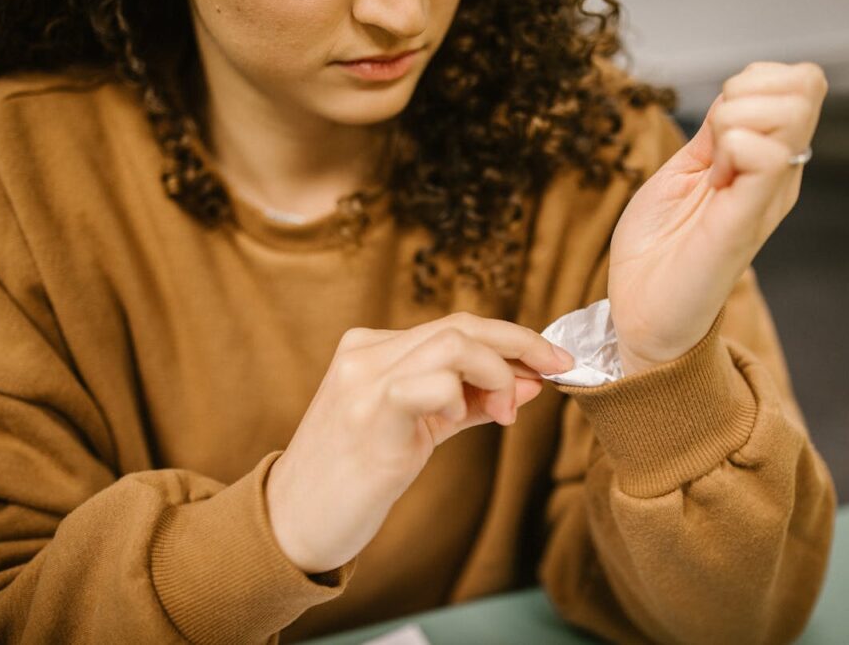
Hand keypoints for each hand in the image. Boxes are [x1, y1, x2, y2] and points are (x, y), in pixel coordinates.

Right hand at [264, 313, 574, 573]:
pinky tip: (459, 421)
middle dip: (522, 343)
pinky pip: (431, 382)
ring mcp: (363, 379)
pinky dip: (461, 397)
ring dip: (498, 374)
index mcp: (373, 348)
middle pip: (462, 325)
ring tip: (505, 413)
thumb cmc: (355, 477)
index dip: (513, 339)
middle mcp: (366, 353)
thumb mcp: (418, 429)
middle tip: (557, 370)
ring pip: (454, 343)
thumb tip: (532, 382)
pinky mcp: (369, 413)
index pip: (457, 326)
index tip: (552, 360)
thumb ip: (471, 402)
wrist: (292, 523)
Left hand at [608, 62, 827, 373]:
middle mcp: (780, 174)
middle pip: (805, 84)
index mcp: (767, 159)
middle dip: (745, 92)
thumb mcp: (684, 169)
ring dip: (734, 118)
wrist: (642, 309)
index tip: (713, 131)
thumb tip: (738, 91)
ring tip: (711, 167)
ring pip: (792, 107)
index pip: (797, 81)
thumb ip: (715, 132)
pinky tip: (712, 182)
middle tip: (712, 146)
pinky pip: (766, 153)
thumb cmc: (658, 247)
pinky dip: (729, 147)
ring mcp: (769, 194)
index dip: (752, 82)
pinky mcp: (748, 218)